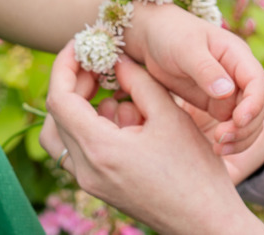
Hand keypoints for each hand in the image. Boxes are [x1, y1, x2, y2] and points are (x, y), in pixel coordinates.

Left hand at [40, 42, 263, 234]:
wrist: (207, 222)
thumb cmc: (195, 171)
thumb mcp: (169, 116)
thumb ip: (138, 83)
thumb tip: (117, 61)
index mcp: (99, 150)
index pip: (59, 99)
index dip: (65, 67)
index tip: (80, 46)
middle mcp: (86, 170)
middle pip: (57, 118)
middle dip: (74, 86)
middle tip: (100, 67)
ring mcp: (91, 183)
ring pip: (63, 138)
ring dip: (82, 110)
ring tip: (120, 96)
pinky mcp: (101, 189)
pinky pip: (80, 153)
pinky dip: (93, 130)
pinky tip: (129, 120)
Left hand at [123, 3, 263, 154]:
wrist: (151, 37)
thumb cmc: (170, 34)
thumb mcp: (185, 47)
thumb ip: (205, 69)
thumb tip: (227, 91)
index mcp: (237, 56)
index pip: (257, 82)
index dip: (254, 103)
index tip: (237, 120)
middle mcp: (238, 74)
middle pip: (257, 107)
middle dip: (245, 127)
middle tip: (222, 140)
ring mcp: (229, 91)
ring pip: (248, 121)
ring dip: (240, 137)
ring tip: (219, 148)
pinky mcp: (216, 104)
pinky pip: (231, 126)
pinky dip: (229, 139)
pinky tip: (214, 148)